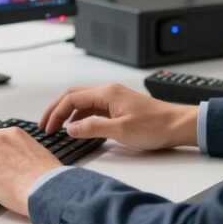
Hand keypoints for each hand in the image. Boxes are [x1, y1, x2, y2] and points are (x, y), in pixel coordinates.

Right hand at [39, 83, 197, 150]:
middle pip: (73, 95)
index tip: (47, 127)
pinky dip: (81, 116)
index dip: (56, 113)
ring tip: (58, 128)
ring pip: (83, 101)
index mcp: (107, 93)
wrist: (178, 125)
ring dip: (68, 113)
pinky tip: (79, 128)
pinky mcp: (119, 106)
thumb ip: (93, 128)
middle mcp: (109, 92)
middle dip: (56, 109)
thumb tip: (70, 129)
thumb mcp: (121, 131)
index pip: (72, 98)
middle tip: (44, 125)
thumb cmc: (156, 126)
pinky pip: (93, 108)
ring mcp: (114, 98)